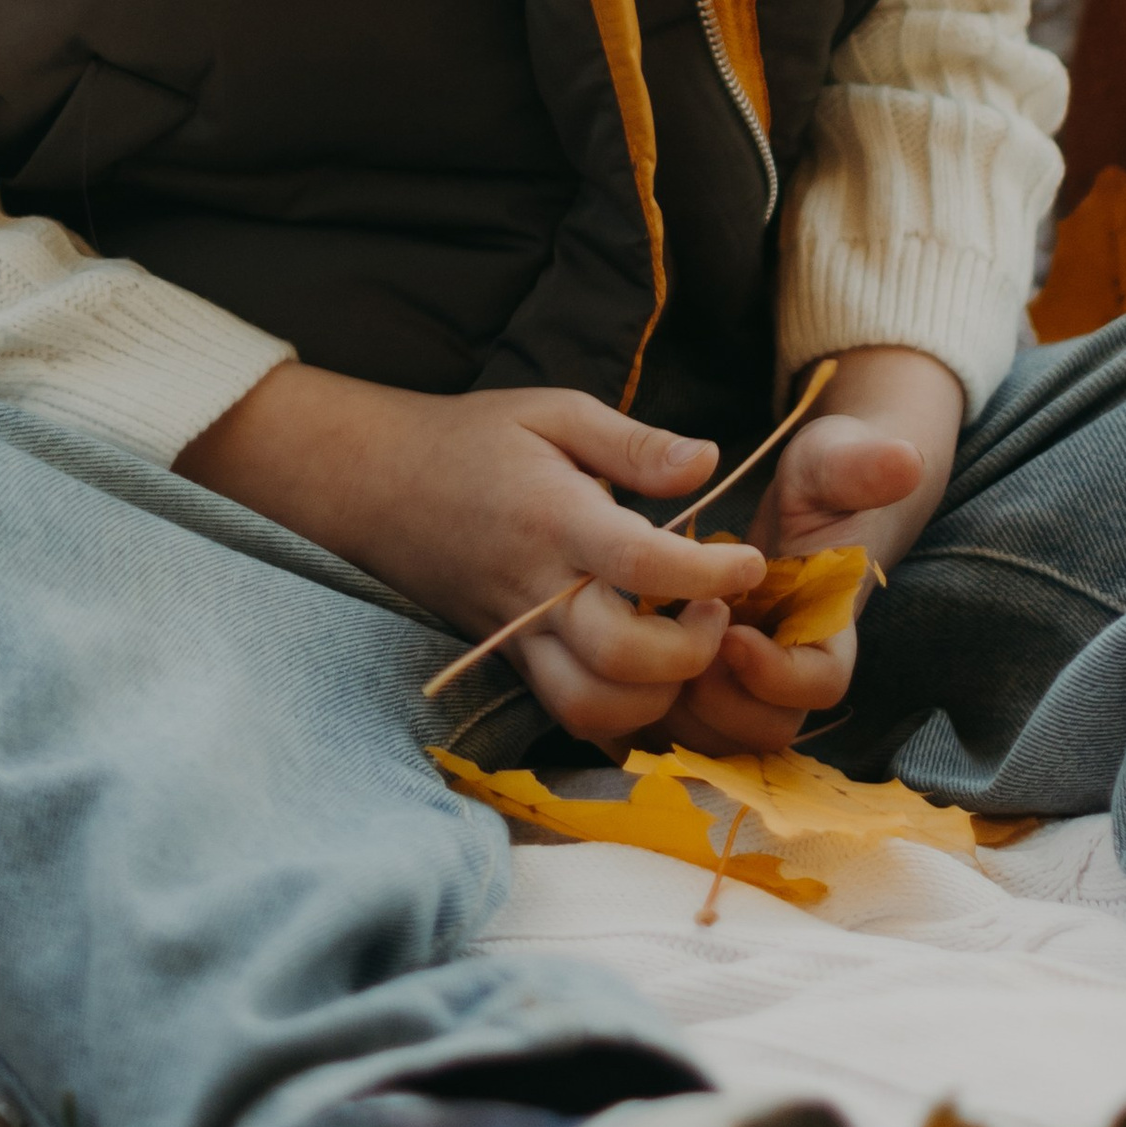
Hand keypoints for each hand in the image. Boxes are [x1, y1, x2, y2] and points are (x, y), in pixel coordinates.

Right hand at [177, 363, 767, 743]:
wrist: (376, 484)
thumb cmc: (472, 439)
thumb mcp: (554, 411)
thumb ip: (634, 443)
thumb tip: (709, 462)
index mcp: (553, 516)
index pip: (640, 561)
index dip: (708, 572)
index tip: (749, 560)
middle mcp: (535, 590)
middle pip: (620, 658)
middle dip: (690, 650)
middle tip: (719, 610)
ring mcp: (517, 636)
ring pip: (593, 707)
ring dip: (657, 695)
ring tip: (686, 644)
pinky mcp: (510, 662)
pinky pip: (568, 714)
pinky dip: (621, 714)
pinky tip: (650, 673)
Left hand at [661, 349, 964, 757]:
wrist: (813, 498)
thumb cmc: (826, 476)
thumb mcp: (834, 462)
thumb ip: (862, 468)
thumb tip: (905, 458)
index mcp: (830, 628)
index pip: (821, 685)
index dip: (778, 675)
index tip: (732, 632)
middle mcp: (792, 669)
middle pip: (766, 729)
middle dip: (721, 696)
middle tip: (683, 633)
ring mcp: (750, 684)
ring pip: (718, 739)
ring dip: (680, 703)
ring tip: (655, 634)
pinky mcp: (709, 684)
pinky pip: (677, 730)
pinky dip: (650, 708)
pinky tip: (631, 651)